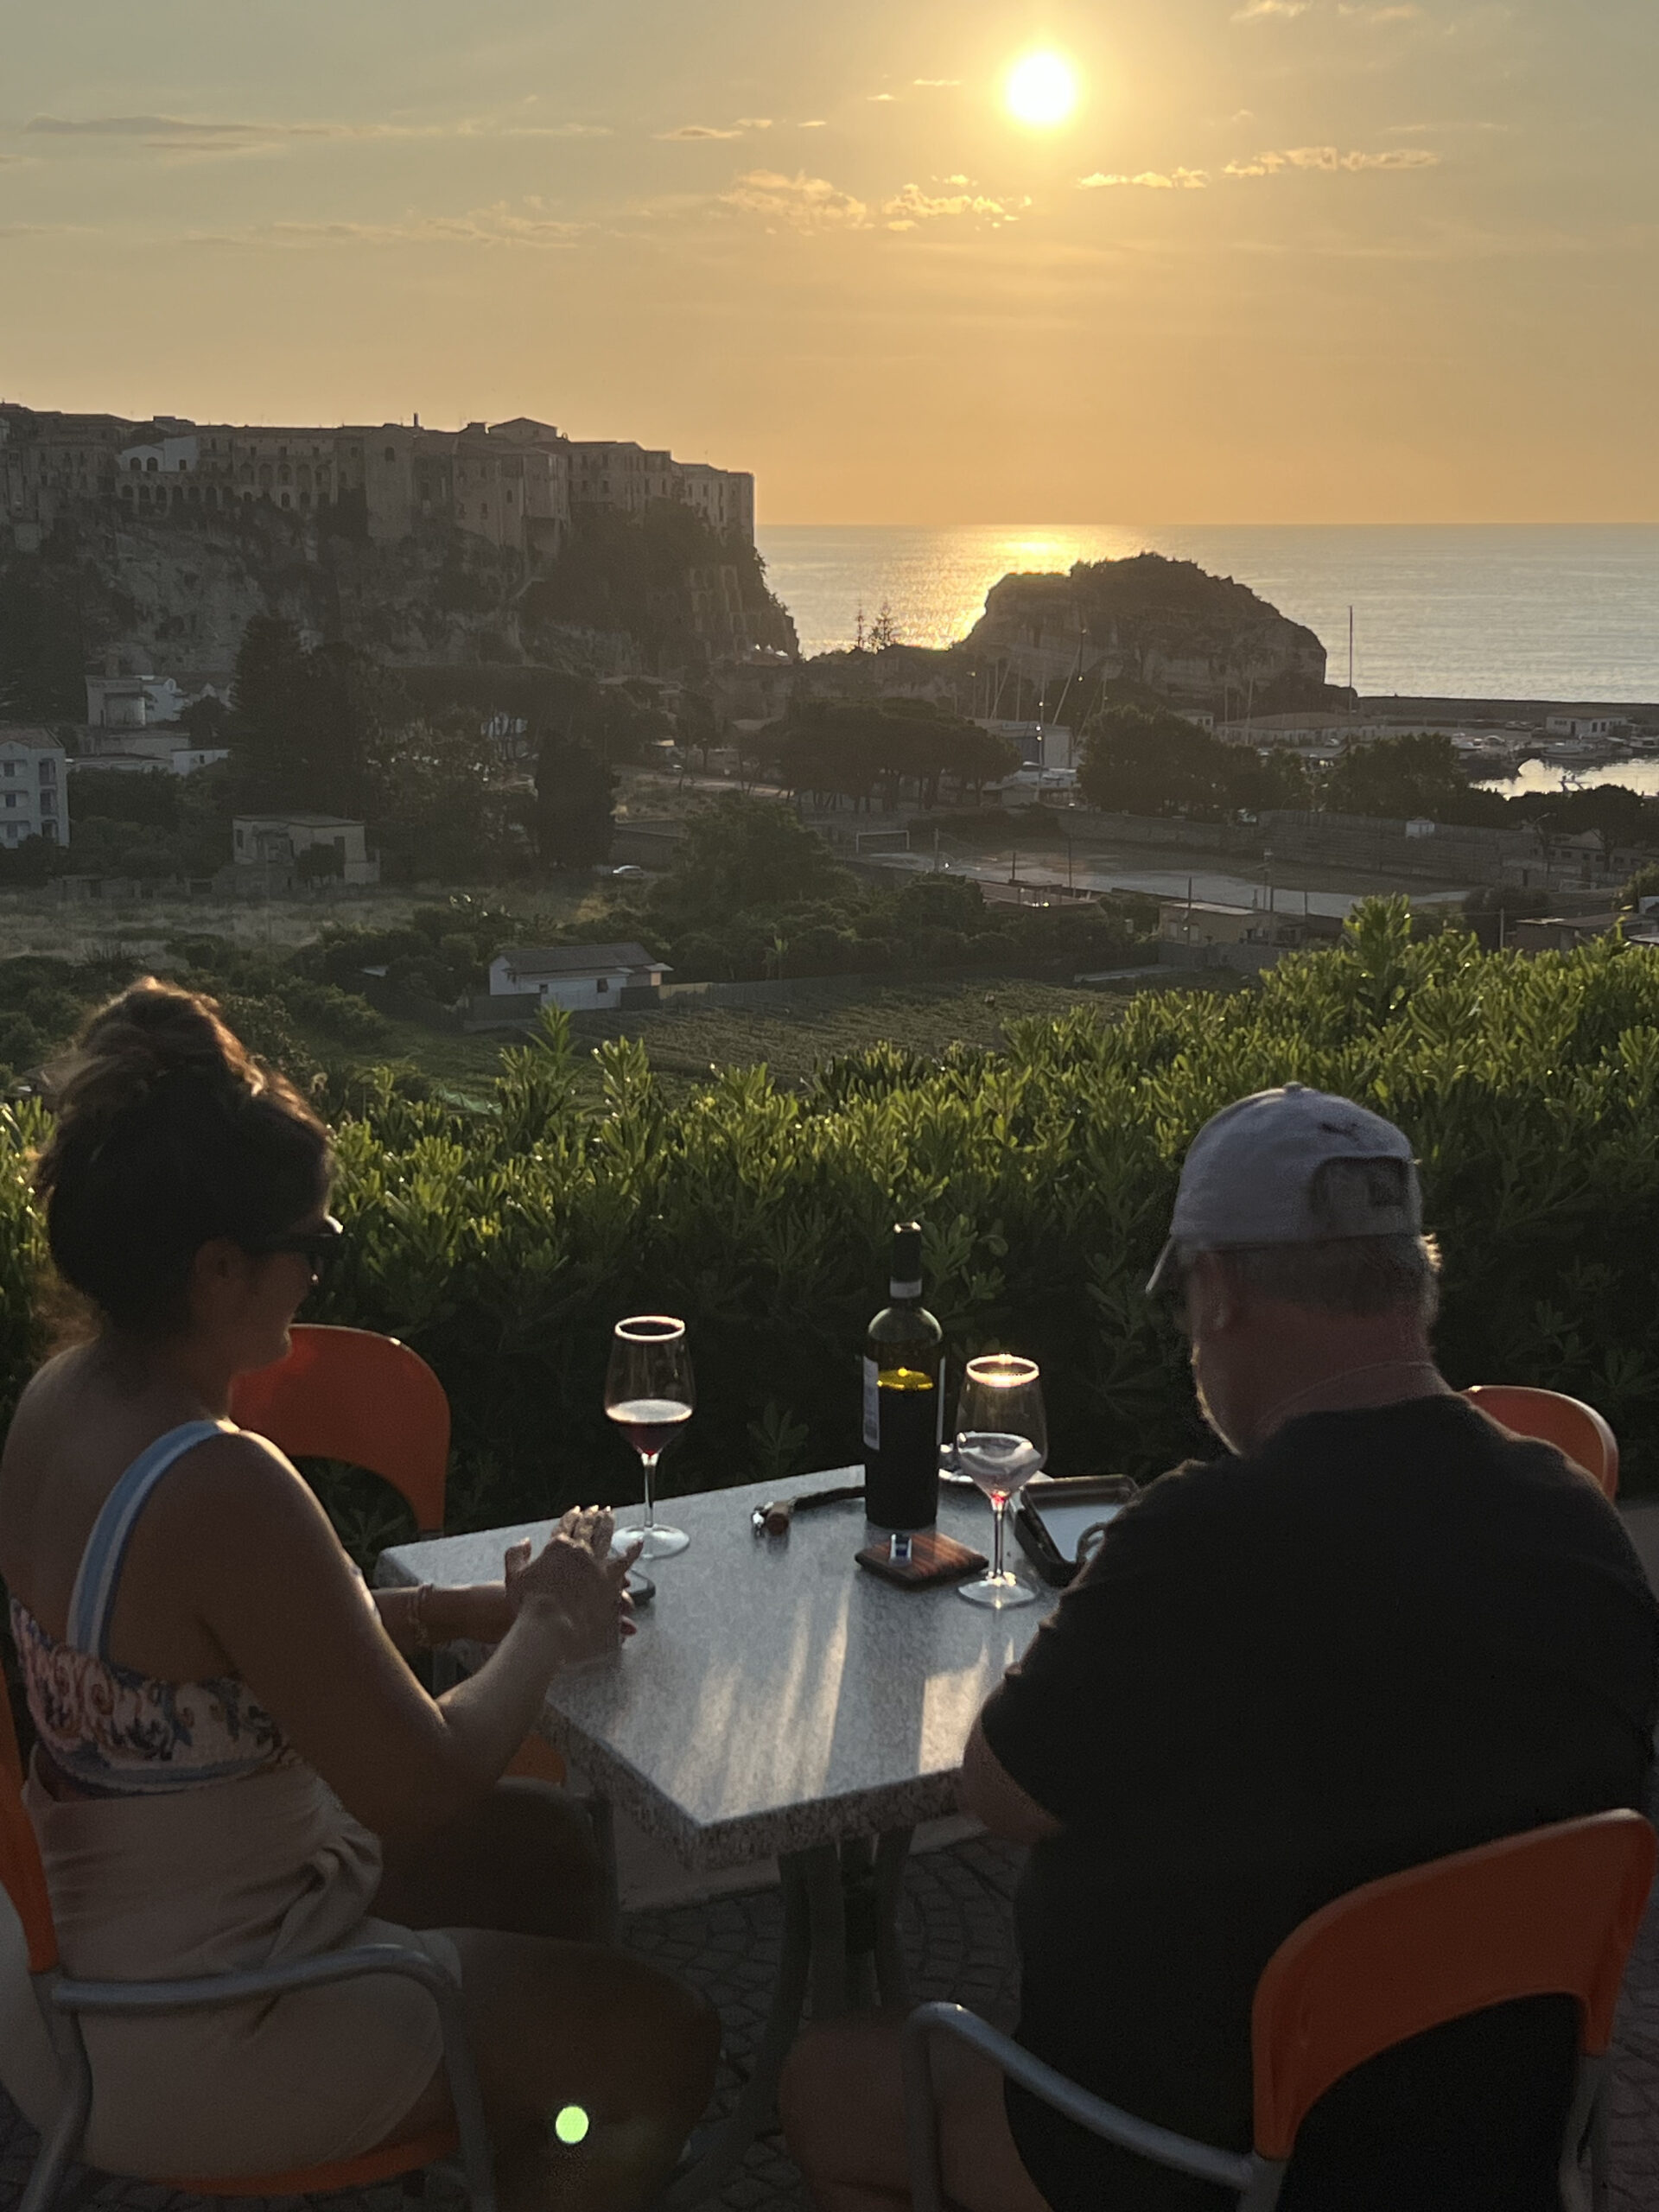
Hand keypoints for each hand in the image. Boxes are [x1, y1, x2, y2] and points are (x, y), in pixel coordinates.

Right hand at [504, 1509, 642, 1662]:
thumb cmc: (529, 1607)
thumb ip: (516, 1555)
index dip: (571, 1516)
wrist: (549, 1627)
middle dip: (592, 1516)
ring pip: (605, 1537)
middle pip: (587, 1527)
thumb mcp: (514, 1577)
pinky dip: (632, 1551)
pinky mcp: (610, 1581)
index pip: (566, 1525)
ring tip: (611, 1515)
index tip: (577, 1510)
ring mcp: (596, 1565)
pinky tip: (638, 1543)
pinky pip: (625, 1561)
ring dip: (608, 1524)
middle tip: (597, 1508)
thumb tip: (525, 1541)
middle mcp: (579, 1551)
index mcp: (556, 1547)